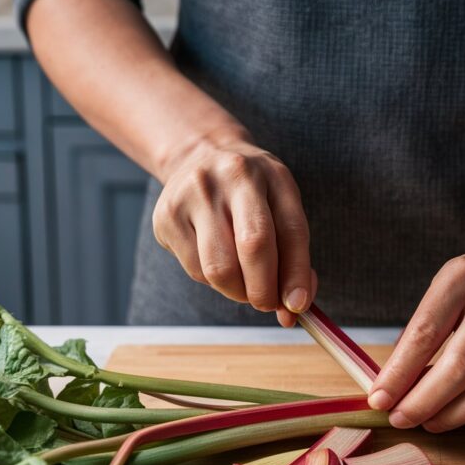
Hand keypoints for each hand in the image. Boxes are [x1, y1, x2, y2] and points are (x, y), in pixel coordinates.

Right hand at [153, 131, 314, 325]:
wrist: (201, 155)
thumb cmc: (252, 193)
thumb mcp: (281, 208)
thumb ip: (293, 257)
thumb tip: (292, 309)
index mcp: (272, 174)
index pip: (291, 231)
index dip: (296, 275)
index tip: (297, 305)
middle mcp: (232, 177)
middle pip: (253, 247)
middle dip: (264, 290)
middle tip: (267, 304)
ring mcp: (194, 194)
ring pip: (219, 269)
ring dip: (237, 292)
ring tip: (243, 284)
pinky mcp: (166, 216)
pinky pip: (195, 270)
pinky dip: (212, 281)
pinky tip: (215, 260)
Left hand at [368, 249, 464, 430]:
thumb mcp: (444, 292)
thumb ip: (418, 335)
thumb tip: (390, 389)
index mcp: (463, 277)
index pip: (424, 334)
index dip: (398, 374)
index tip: (378, 401)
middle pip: (460, 367)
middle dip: (423, 403)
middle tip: (401, 420)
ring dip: (454, 416)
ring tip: (431, 422)